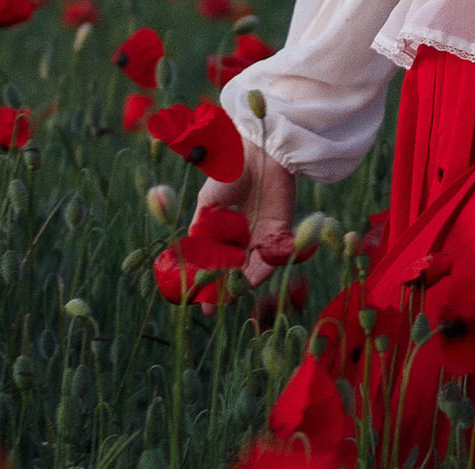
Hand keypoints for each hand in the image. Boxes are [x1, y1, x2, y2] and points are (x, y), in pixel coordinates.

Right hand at [190, 137, 295, 286]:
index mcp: (226, 231)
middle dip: (223, 289)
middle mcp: (245, 237)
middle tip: (211, 307)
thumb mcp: (208, 203)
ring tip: (227, 299)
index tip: (195, 297)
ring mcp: (263, 236)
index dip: (207, 279)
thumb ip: (203, 228)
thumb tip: (192, 254)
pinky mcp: (282, 232)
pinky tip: (248, 282)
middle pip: (234, 269)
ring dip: (240, 284)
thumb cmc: (229, 173)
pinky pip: (271, 256)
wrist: (257, 154)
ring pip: (252, 267)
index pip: (216, 261)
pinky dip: (261, 269)